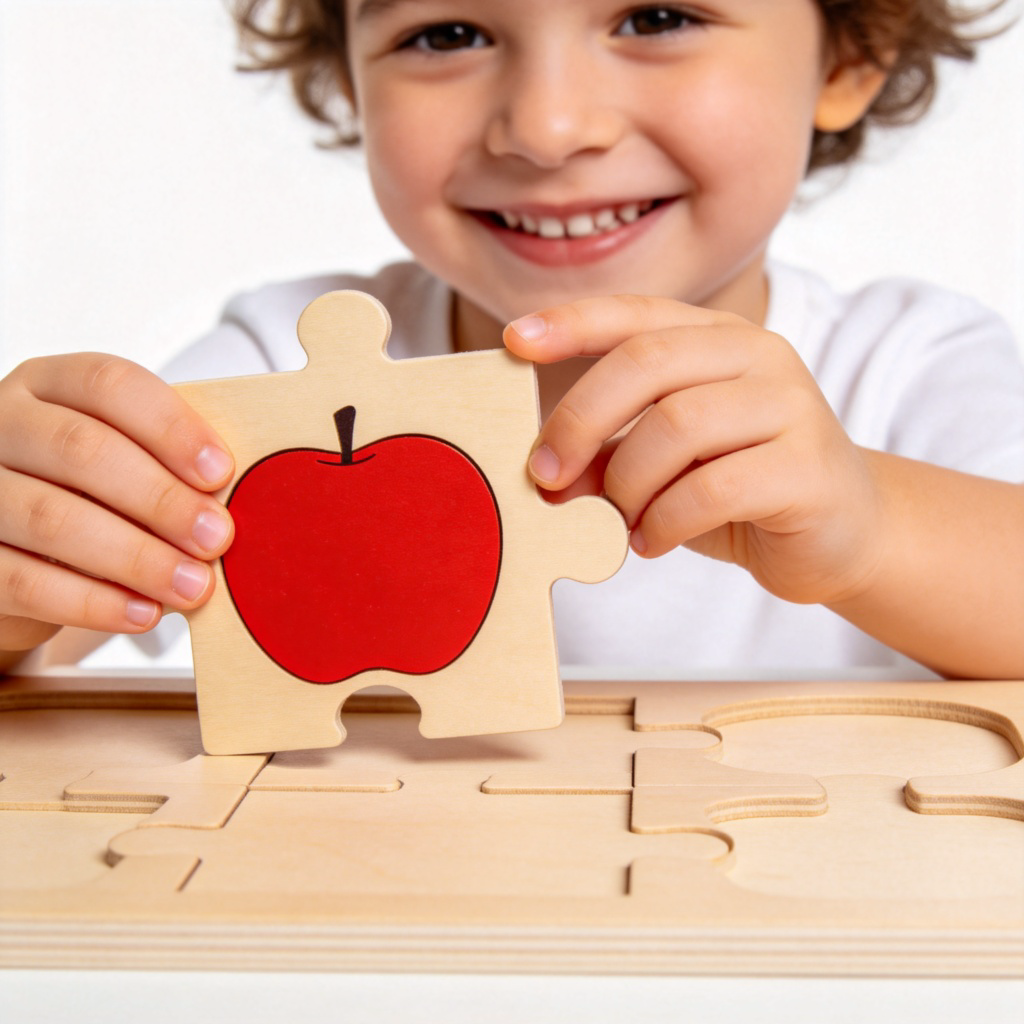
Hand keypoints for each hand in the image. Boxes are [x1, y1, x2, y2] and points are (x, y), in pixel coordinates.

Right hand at [0, 354, 234, 658]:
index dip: (170, 427)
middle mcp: (0, 424)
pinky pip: (23, 582)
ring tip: (193, 585)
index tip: (221, 472)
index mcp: (49, 384)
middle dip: (161, 498)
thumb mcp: (124, 462)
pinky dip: (92, 603)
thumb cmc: (88, 496)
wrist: (15, 555)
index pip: (109, 384)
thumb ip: (167, 466)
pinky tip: (143, 613)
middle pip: (81, 449)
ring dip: (136, 557)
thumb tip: (230, 499)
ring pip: (50, 519)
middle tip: (217, 538)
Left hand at [504, 295, 883, 605]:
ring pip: (676, 426)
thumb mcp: (665, 467)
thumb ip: (609, 457)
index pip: (636, 316)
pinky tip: (654, 541)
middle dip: (579, 421)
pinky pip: (712, 488)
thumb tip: (545, 476)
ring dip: (628, 483)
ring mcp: (790, 407)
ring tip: (623, 519)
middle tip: (545, 475)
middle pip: (646, 362)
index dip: (572, 323)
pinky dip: (664, 521)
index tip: (514, 342)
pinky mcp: (807, 468)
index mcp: (718, 341)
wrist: (845, 533)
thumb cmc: (742, 490)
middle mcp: (758, 357)